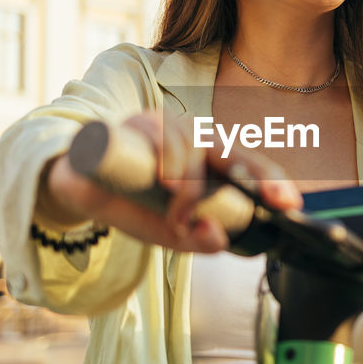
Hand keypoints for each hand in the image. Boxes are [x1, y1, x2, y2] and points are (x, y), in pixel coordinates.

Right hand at [40, 111, 302, 252]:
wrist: (71, 184)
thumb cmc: (127, 201)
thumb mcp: (162, 229)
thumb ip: (191, 238)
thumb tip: (218, 240)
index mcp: (202, 160)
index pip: (243, 166)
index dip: (269, 181)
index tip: (291, 204)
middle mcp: (187, 137)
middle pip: (228, 147)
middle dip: (254, 173)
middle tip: (271, 200)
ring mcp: (160, 126)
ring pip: (192, 142)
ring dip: (193, 182)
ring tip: (181, 213)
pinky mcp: (132, 123)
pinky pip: (157, 135)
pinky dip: (167, 160)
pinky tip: (166, 180)